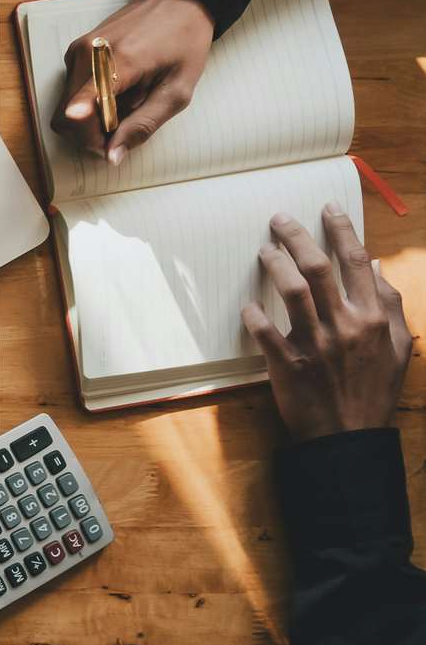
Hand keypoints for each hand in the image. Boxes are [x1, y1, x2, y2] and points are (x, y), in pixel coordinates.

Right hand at [53, 0, 213, 165]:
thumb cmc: (184, 42)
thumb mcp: (177, 90)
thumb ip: (144, 124)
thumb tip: (112, 156)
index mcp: (120, 60)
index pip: (86, 98)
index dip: (84, 126)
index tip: (94, 145)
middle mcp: (88, 53)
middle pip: (68, 117)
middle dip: (92, 134)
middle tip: (123, 131)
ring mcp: (78, 51)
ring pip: (67, 108)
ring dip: (92, 119)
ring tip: (125, 104)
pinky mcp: (75, 51)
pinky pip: (72, 92)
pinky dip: (90, 104)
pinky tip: (117, 93)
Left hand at [244, 206, 412, 440]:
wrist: (350, 436)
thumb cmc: (373, 388)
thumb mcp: (398, 347)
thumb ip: (390, 305)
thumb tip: (376, 268)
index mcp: (373, 318)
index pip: (356, 262)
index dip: (341, 230)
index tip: (327, 208)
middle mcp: (345, 325)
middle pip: (318, 268)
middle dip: (297, 237)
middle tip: (278, 220)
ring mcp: (315, 344)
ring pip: (292, 292)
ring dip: (275, 265)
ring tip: (264, 250)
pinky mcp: (288, 365)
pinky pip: (265, 332)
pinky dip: (253, 315)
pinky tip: (247, 304)